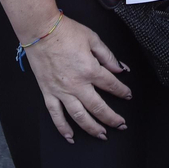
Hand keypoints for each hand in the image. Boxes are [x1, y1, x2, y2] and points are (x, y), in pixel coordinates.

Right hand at [23, 18, 132, 141]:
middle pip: (99, 107)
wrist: (40, 31)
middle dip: (112, 119)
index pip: (112, 85)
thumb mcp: (93, 39)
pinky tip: (70, 136)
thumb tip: (120, 69)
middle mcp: (77, 85)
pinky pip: (56, 115)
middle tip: (121, 125)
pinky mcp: (48, 93)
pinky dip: (63, 128)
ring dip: (92, 128)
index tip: (128, 95)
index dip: (122, 92)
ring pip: (79, 117)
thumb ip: (107, 56)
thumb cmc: (65, 32)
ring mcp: (61, 91)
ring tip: (102, 135)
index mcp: (90, 70)